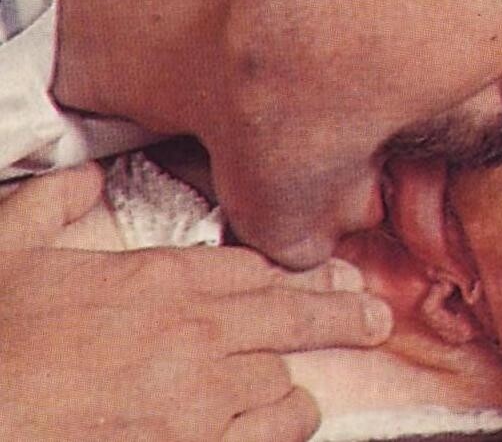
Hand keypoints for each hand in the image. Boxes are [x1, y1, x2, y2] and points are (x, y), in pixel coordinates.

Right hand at [0, 164, 392, 441]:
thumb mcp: (11, 245)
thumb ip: (57, 202)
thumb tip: (86, 175)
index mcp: (158, 281)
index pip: (249, 266)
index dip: (289, 271)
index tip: (325, 271)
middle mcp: (193, 337)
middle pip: (290, 316)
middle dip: (341, 314)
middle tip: (375, 318)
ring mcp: (198, 405)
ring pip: (281, 386)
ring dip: (294, 387)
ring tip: (308, 391)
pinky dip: (278, 433)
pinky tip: (284, 427)